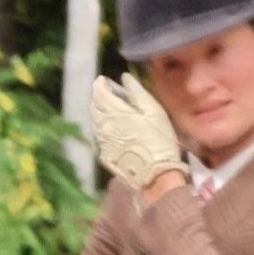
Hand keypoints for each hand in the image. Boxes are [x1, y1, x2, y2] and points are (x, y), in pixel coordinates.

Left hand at [91, 72, 185, 194]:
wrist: (155, 177)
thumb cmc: (159, 141)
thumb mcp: (154, 111)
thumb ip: (137, 92)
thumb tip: (124, 77)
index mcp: (113, 110)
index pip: (98, 89)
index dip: (102, 83)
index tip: (109, 82)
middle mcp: (102, 124)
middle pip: (94, 104)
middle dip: (101, 97)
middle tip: (113, 96)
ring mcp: (101, 140)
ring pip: (95, 120)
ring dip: (101, 112)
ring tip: (114, 112)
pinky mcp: (104, 154)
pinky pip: (99, 135)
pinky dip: (104, 127)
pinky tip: (116, 130)